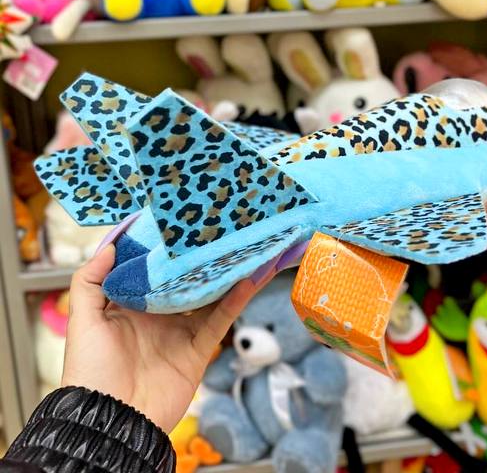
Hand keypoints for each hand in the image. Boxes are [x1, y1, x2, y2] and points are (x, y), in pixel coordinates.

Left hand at [62, 244, 260, 432]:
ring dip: (228, 275)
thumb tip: (109, 246)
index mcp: (133, 304)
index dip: (167, 249)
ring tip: (244, 250)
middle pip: (187, 280)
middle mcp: (160, 314)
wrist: (110, 420)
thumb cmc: (90, 370)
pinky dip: (235, 302)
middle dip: (203, 259)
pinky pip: (219, 321)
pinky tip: (248, 281)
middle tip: (220, 231)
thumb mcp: (83, 320)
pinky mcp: (198, 349)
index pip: (155, 270)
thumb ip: (89, 281)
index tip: (180, 222)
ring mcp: (181, 331)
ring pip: (210, 297)